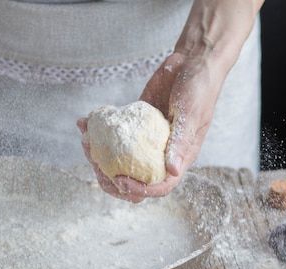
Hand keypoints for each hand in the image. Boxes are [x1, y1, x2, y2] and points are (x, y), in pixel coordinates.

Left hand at [78, 52, 224, 202]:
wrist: (192, 62)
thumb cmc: (200, 89)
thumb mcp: (192, 114)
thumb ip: (181, 142)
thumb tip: (172, 171)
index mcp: (178, 157)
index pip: (159, 186)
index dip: (139, 189)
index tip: (119, 180)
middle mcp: (160, 153)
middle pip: (134, 179)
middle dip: (111, 178)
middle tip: (95, 163)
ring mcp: (145, 140)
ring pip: (119, 160)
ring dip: (99, 155)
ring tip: (85, 141)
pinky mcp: (133, 124)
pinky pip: (113, 134)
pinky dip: (97, 130)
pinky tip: (85, 121)